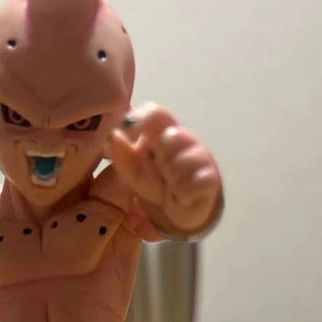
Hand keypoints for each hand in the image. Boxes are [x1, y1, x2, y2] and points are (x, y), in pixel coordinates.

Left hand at [107, 103, 221, 234]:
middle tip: (160, 170)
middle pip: (172, 136)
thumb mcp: (133, 170)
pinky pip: (196, 181)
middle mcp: (183, 140)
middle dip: (161, 157)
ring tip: (170, 187)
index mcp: (162, 132)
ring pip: (183, 160)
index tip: (128, 133)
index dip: (142, 120)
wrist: (183, 208)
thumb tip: (112, 135)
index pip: (156, 113)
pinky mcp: (209, 179)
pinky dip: (183, 192)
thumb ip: (120, 153)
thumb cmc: (158, 182)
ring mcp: (199, 158)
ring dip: (172, 176)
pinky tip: (179, 197)